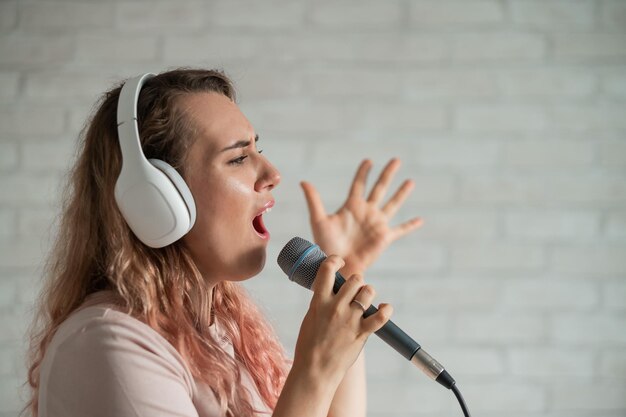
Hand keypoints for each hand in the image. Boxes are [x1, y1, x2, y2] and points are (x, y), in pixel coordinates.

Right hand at [292, 256, 392, 385]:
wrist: (315, 370)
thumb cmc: (309, 345)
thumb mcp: (311, 317)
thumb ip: (322, 302)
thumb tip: (333, 290)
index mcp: (319, 301)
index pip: (327, 269)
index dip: (335, 260)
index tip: (338, 262)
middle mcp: (336, 307)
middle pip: (355, 279)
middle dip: (357, 281)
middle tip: (354, 290)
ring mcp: (350, 320)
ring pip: (368, 292)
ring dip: (368, 293)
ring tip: (365, 300)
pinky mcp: (361, 333)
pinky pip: (380, 317)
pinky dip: (386, 310)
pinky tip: (386, 308)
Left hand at [301, 158, 422, 272]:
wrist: (337, 266)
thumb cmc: (325, 245)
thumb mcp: (318, 220)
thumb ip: (314, 201)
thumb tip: (303, 181)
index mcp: (351, 206)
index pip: (359, 184)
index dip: (363, 173)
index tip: (368, 160)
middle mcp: (366, 212)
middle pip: (379, 188)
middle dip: (387, 174)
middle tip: (396, 160)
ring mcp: (377, 224)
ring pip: (392, 204)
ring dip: (401, 193)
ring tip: (410, 182)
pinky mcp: (384, 237)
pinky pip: (400, 230)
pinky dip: (410, 225)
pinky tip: (420, 220)